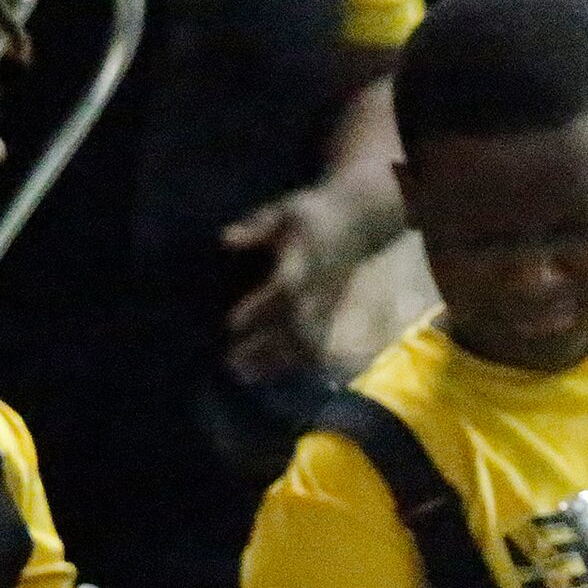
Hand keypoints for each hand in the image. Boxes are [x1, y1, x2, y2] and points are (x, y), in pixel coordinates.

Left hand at [221, 181, 382, 381]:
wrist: (361, 222)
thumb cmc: (316, 213)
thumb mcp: (285, 211)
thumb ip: (258, 226)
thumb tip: (227, 238)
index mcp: (303, 267)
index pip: (281, 293)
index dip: (258, 310)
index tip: (232, 325)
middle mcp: (315, 294)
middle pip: (291, 326)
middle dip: (264, 346)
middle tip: (233, 364)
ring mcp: (324, 307)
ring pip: (302, 341)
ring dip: (275, 360)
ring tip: (246, 376)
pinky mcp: (328, 314)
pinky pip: (312, 343)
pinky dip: (290, 360)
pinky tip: (271, 372)